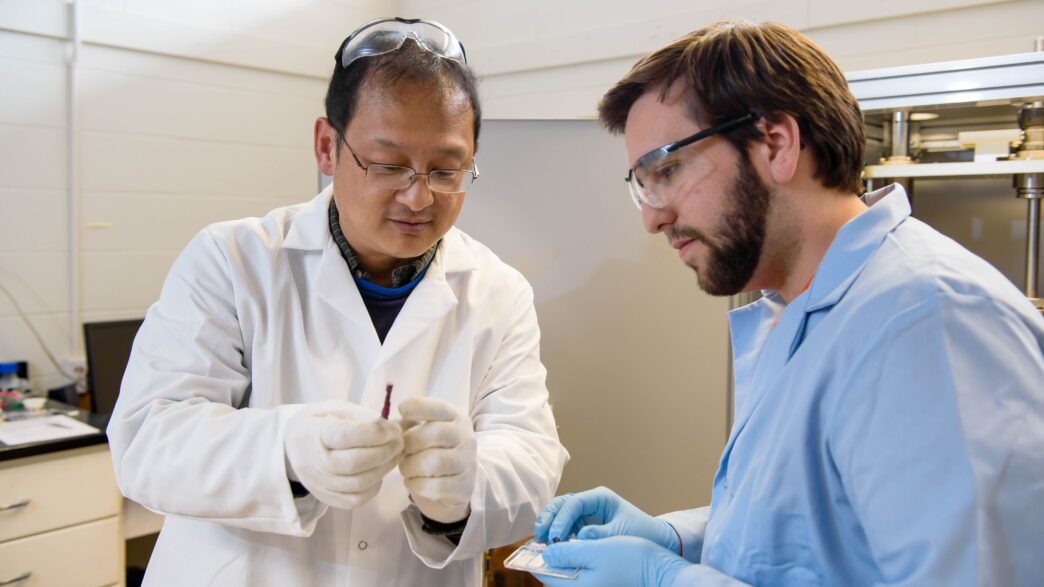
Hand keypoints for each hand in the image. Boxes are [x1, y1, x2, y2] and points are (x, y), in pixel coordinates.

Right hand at [284, 401, 402, 509]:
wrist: (294, 445)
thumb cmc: (322, 422)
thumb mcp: (338, 409)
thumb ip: (364, 417)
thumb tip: (396, 426)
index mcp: (314, 433)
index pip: (347, 436)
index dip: (376, 433)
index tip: (393, 428)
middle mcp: (314, 461)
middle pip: (354, 464)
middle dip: (384, 452)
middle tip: (400, 442)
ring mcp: (319, 483)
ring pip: (357, 485)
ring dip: (384, 469)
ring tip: (395, 455)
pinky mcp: (327, 498)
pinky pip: (355, 500)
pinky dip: (374, 487)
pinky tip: (380, 471)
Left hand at [398, 397, 476, 522]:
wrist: (455, 484)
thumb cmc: (434, 452)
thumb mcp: (425, 433)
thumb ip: (409, 425)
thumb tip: (390, 425)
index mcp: (457, 419)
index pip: (440, 408)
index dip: (419, 406)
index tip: (401, 409)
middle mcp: (467, 438)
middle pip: (434, 434)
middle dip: (409, 444)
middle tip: (401, 452)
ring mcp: (468, 463)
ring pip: (433, 462)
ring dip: (411, 467)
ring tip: (405, 469)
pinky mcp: (464, 486)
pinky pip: (435, 486)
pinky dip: (417, 485)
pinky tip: (413, 483)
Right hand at [534, 487, 678, 551]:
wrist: (654, 539)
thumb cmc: (642, 531)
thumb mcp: (622, 533)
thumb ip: (600, 534)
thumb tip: (580, 537)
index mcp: (600, 497)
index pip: (574, 503)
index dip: (562, 519)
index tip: (556, 537)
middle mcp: (589, 502)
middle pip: (561, 504)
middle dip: (549, 518)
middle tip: (540, 536)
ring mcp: (585, 513)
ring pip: (559, 514)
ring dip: (548, 526)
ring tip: (539, 541)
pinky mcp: (582, 525)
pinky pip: (564, 527)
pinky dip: (555, 534)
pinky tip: (548, 545)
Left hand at [535, 536, 689, 586]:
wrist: (658, 570)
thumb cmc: (630, 560)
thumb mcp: (595, 550)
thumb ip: (567, 554)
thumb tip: (545, 554)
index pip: (546, 575)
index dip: (538, 557)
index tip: (536, 541)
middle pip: (556, 576)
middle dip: (552, 557)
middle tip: (553, 536)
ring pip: (568, 574)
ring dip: (564, 558)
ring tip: (567, 539)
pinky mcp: (601, 585)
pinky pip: (580, 575)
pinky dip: (577, 562)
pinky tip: (582, 548)